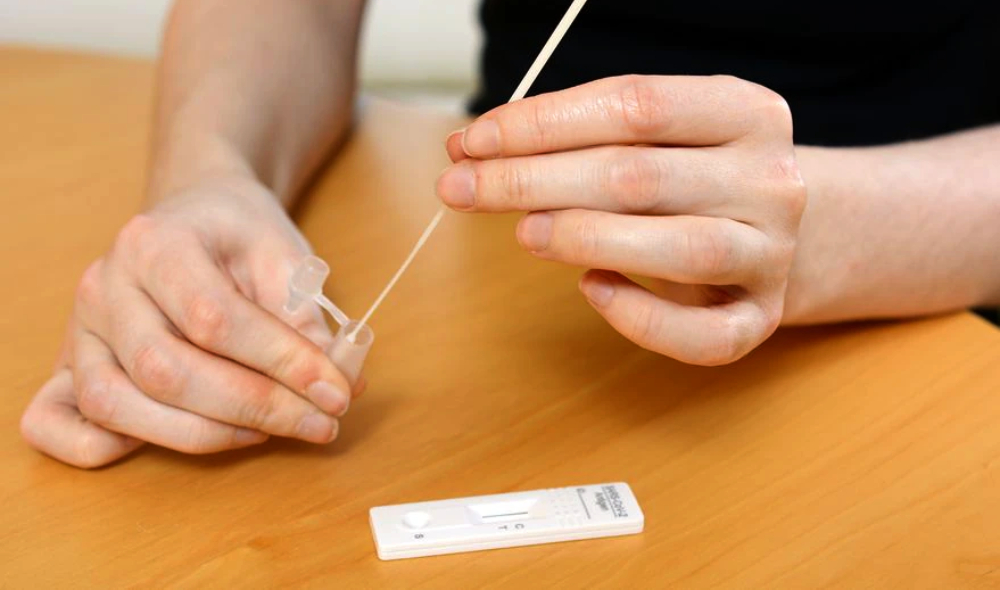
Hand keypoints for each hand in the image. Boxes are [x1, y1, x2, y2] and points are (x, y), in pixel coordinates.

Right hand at [21, 175, 360, 467]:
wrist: (196, 214)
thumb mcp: (285, 255)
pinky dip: (105, 447)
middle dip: (254, 408)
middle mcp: (103, 286)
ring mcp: (78, 329)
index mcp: (155, 243)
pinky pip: (56, 421)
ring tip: (270, 431)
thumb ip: (307, 319)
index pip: (215, 319)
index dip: (282, 364)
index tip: (339, 392)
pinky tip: (184, 437)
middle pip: (164, 370)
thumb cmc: (239, 235)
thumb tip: (341, 384)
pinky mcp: (67, 365)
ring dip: (203, 435)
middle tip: (320, 422)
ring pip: (117, 404)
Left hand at [438, 75, 805, 364]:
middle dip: (535, 180)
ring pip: (681, 248)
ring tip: (522, 233)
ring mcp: (772, 253)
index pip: (634, 106)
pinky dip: (642, 319)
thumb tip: (477, 151)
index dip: (543, 123)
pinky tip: (591, 290)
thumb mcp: (664, 136)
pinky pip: (706, 336)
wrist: (796, 233)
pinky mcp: (762, 317)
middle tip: (462, 188)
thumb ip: (584, 137)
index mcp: (746, 112)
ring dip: (585, 238)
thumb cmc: (700, 178)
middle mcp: (770, 180)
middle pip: (640, 175)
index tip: (473, 142)